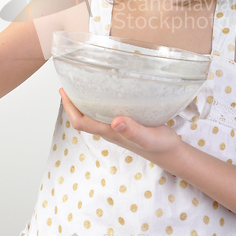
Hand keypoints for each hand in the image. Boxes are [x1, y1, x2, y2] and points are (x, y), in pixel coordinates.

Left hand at [59, 88, 182, 159]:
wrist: (171, 152)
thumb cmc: (160, 145)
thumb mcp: (148, 137)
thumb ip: (133, 131)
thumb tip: (116, 121)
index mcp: (110, 132)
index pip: (81, 122)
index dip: (69, 107)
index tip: (64, 90)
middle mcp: (110, 129)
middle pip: (83, 118)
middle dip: (72, 103)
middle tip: (69, 83)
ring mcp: (116, 127)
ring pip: (93, 115)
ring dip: (84, 102)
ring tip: (82, 84)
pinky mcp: (125, 124)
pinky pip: (105, 112)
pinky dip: (99, 101)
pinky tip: (106, 91)